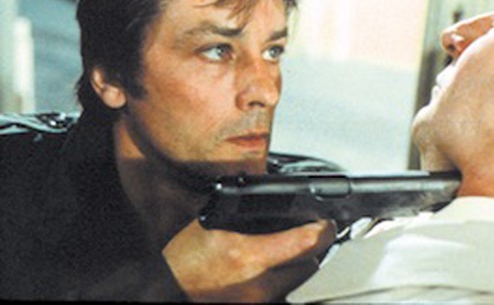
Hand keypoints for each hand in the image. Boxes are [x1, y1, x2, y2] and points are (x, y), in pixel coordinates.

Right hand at [162, 219, 335, 301]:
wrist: (168, 292)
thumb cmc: (184, 261)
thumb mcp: (212, 224)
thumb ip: (243, 212)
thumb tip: (272, 200)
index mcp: (248, 255)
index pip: (306, 243)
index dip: (322, 230)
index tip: (325, 222)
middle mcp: (258, 284)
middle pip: (309, 265)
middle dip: (311, 247)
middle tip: (308, 233)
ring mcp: (259, 302)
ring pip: (298, 281)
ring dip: (299, 264)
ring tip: (288, 249)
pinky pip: (282, 293)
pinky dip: (283, 279)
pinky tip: (272, 268)